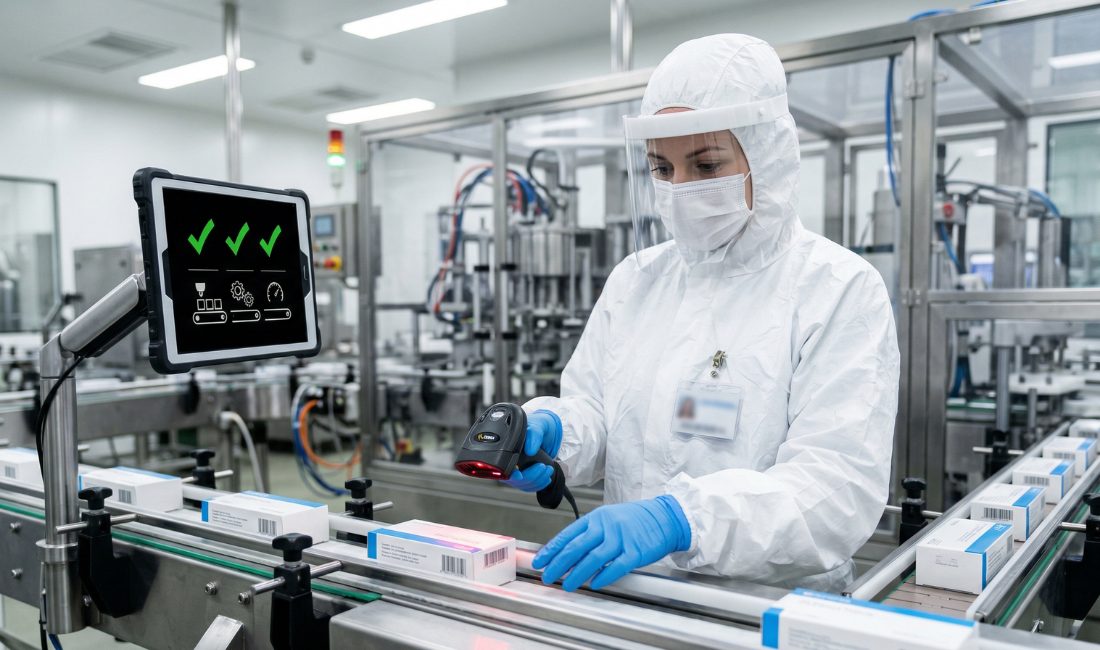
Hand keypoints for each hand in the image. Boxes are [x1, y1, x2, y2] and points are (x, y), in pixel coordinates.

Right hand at [500, 410, 561, 492]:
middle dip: (530, 476)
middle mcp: (509, 460)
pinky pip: (529, 486)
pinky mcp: (525, 474)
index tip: (521, 475)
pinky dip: (540, 484)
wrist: (548, 432)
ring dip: (537, 480)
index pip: (503, 468)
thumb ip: (534, 434)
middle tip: (542, 467)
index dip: (511, 475)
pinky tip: (546, 476)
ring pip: (523, 485)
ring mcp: (517, 469)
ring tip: (547, 469)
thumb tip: (530, 449)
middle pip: (514, 480)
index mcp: (507, 448)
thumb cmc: (539, 426)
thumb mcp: (538, 425)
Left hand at [532, 496, 690, 591]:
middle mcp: (606, 526)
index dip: (552, 550)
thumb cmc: (634, 519)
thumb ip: (590, 534)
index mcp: (596, 518)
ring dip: (577, 574)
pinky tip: (594, 584)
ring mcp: (621, 539)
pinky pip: (616, 566)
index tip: (540, 562)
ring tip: (567, 585)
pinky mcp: (635, 552)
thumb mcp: (608, 519)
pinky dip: (603, 576)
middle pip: (577, 547)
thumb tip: (568, 553)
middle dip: (559, 564)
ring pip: (593, 558)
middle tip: (548, 576)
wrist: (664, 517)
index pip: (568, 535)